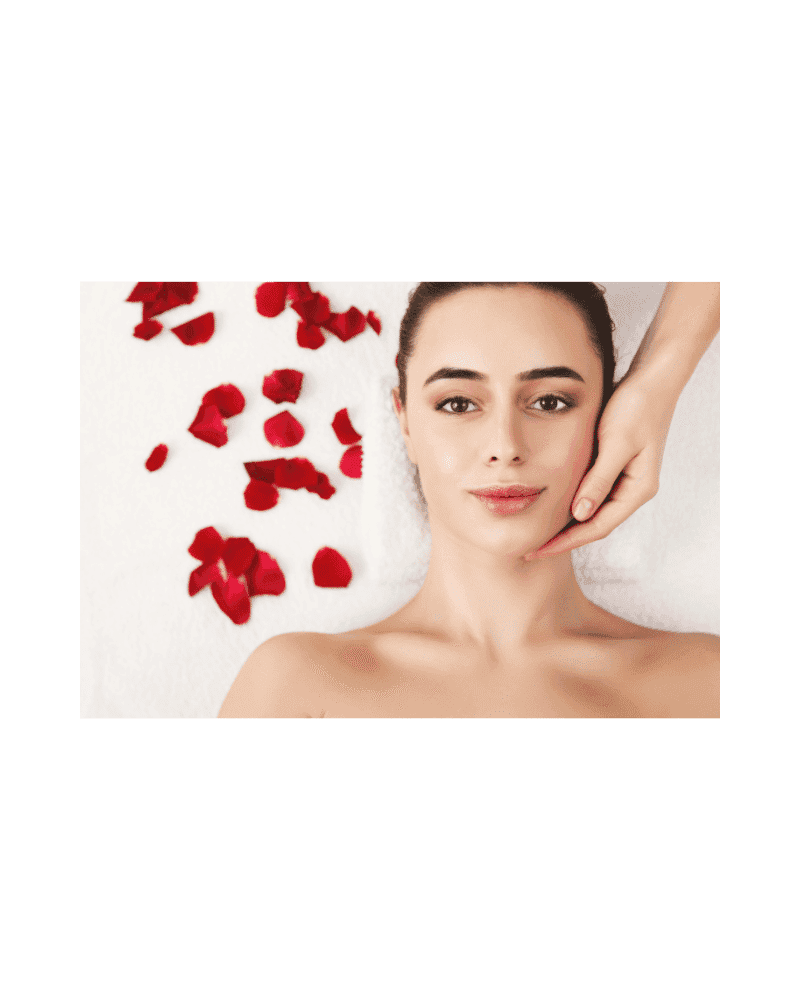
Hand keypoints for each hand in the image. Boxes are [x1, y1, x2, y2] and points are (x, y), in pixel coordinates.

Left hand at [525, 372, 677, 560]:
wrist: (653, 380)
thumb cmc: (637, 407)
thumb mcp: (616, 443)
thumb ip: (598, 480)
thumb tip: (580, 515)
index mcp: (638, 489)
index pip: (598, 527)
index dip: (567, 541)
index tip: (539, 550)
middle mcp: (634, 490)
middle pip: (594, 524)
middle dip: (564, 539)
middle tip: (530, 550)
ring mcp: (626, 479)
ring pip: (592, 511)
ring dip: (566, 524)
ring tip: (536, 533)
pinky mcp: (616, 466)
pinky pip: (591, 492)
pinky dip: (571, 501)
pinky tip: (551, 505)